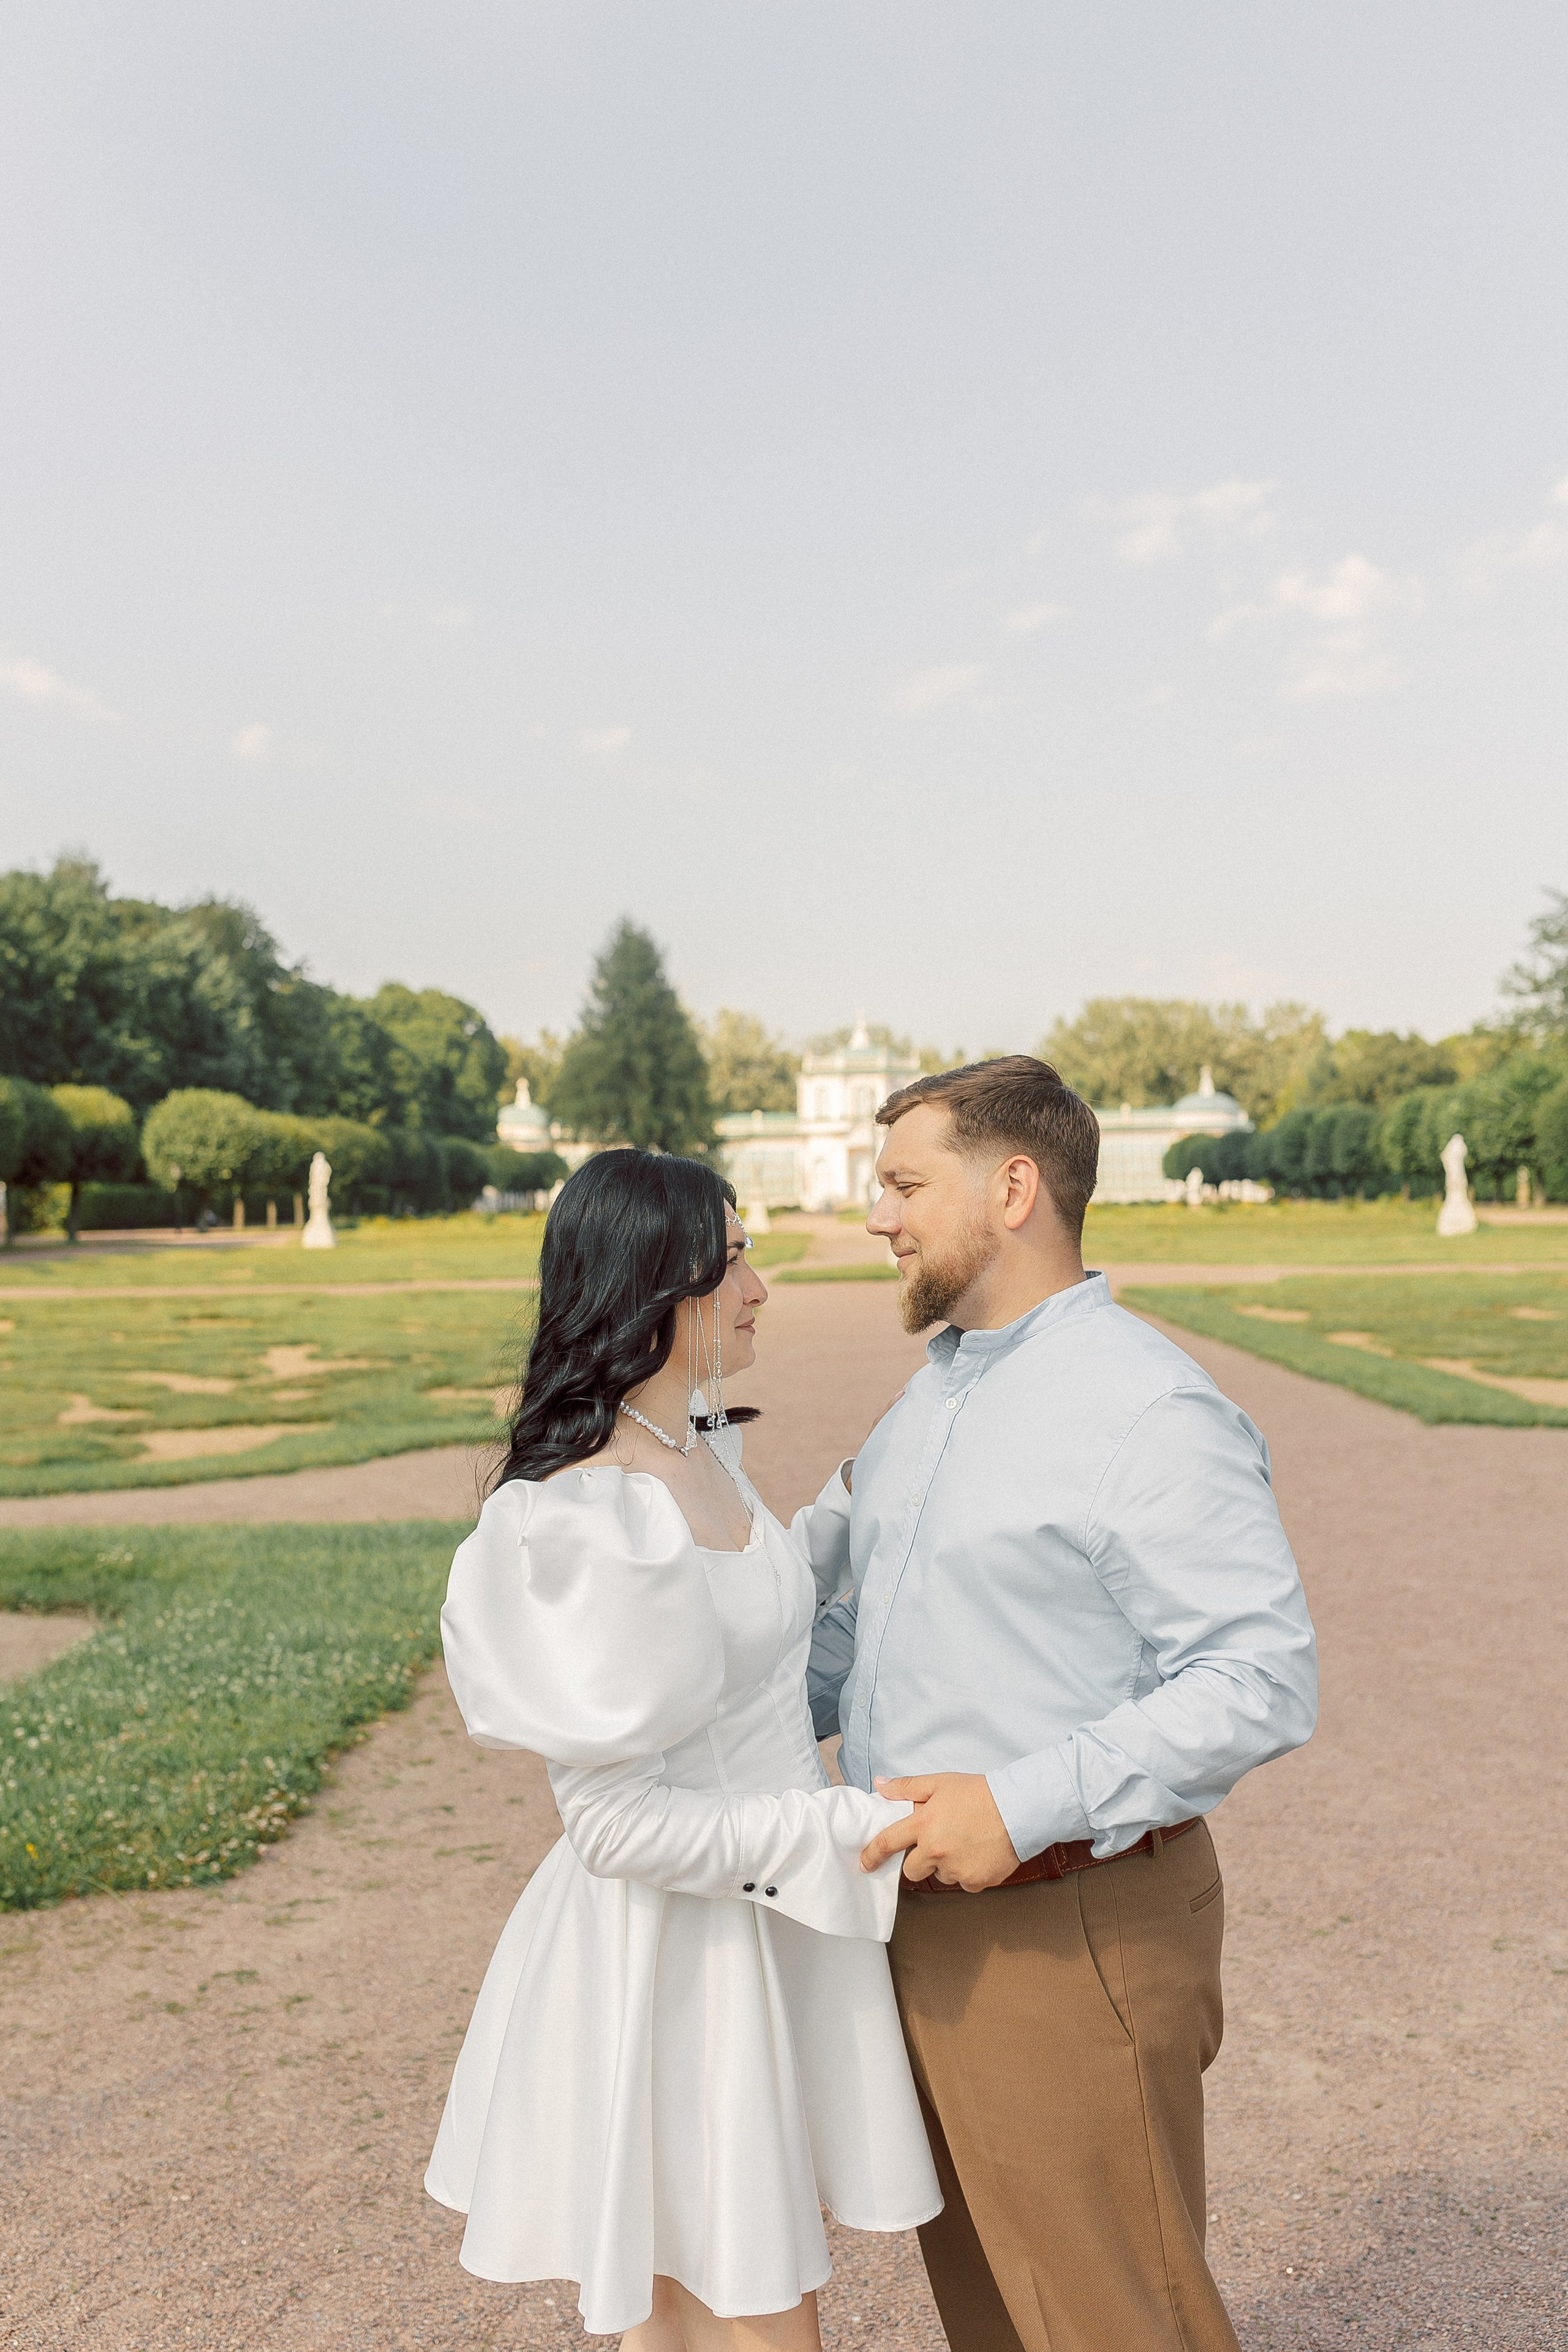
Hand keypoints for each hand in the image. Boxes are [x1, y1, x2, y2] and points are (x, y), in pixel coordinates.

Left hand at [860, 1773, 1020, 1891]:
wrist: (1018, 1809)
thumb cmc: (979, 1792)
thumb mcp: (940, 1782)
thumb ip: (907, 1787)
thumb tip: (880, 1785)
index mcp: (923, 1825)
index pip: (887, 1843)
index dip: (872, 1855)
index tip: (865, 1864)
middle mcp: (935, 1851)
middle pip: (912, 1870)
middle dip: (921, 1861)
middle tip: (940, 1843)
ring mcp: (956, 1870)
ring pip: (941, 1876)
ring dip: (947, 1865)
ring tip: (966, 1842)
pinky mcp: (975, 1883)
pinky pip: (964, 1884)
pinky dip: (968, 1873)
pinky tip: (980, 1854)